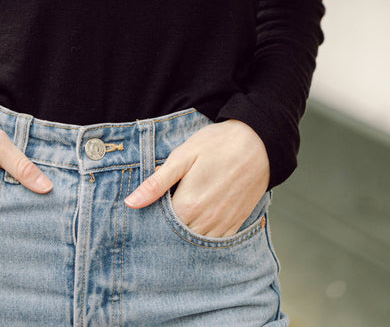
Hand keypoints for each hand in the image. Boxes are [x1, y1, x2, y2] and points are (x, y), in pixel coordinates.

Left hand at [124, 120, 268, 237]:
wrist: (259, 143)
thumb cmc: (218, 144)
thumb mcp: (183, 156)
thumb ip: (157, 182)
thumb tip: (131, 203)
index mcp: (188, 205)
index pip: (159, 228)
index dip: (149, 220)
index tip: (143, 212)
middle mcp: (206, 221)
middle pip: (176, 239)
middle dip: (165, 231)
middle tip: (157, 216)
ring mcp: (222, 225)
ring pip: (196, 245)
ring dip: (184, 237)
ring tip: (177, 220)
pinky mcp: (235, 224)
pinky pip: (216, 244)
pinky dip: (204, 239)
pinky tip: (197, 226)